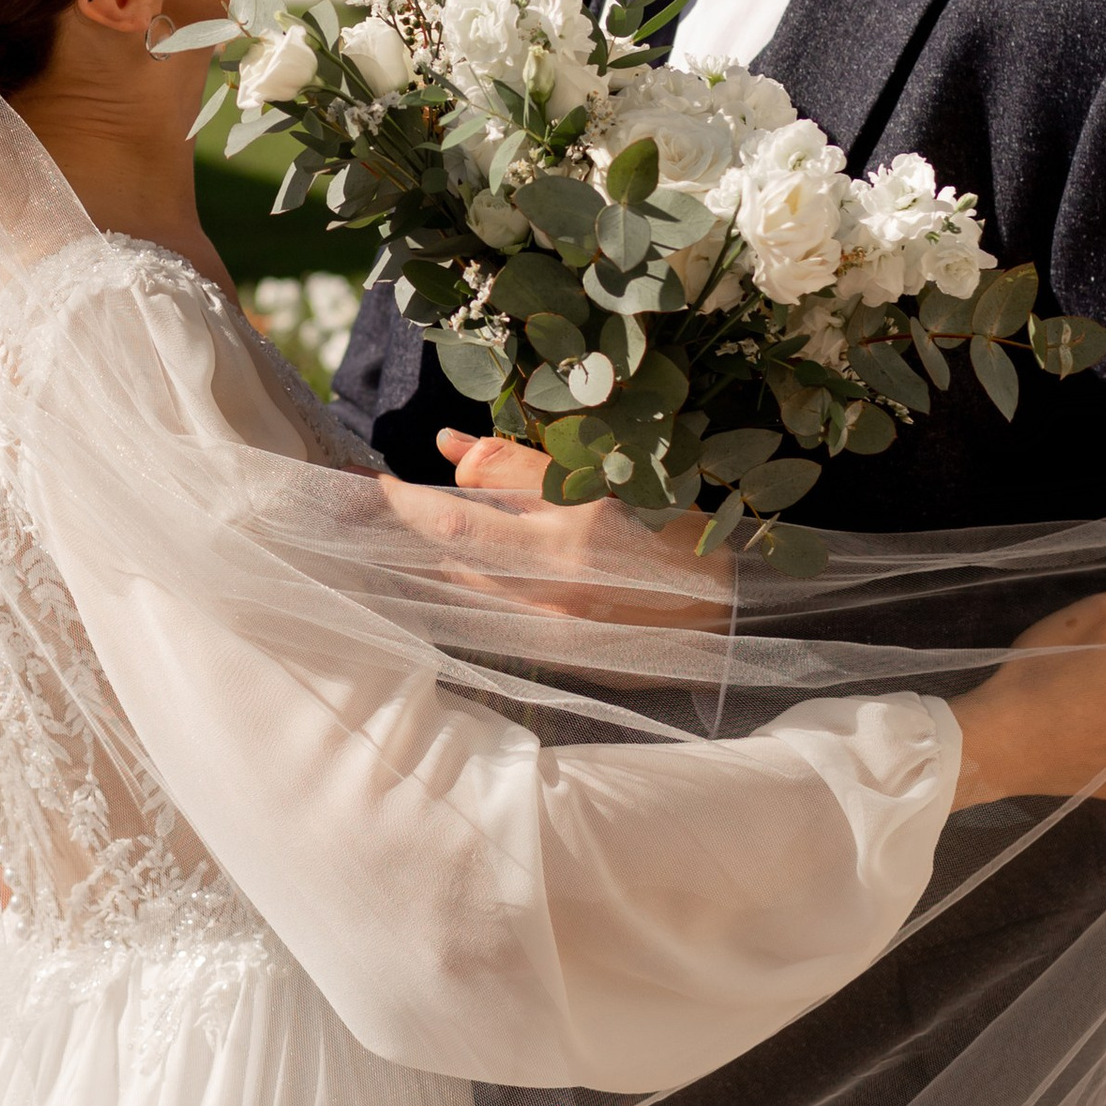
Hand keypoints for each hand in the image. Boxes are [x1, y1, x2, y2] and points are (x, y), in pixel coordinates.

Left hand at [372, 434, 729, 635]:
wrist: (727, 612)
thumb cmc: (670, 531)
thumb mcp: (606, 479)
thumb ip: (521, 467)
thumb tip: (448, 447)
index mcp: (572, 537)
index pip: (459, 520)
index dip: (407, 502)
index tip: (379, 481)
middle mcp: (557, 591)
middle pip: (455, 556)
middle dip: (418, 525)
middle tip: (397, 498)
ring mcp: (556, 633)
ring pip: (471, 587)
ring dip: (452, 555)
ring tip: (459, 523)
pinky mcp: (559, 658)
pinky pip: (497, 615)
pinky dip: (486, 584)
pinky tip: (500, 563)